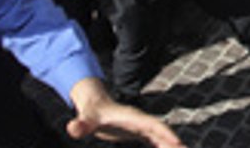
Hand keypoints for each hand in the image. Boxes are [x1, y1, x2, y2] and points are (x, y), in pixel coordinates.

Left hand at [67, 79, 185, 147]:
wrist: (94, 105)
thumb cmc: (91, 112)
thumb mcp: (85, 120)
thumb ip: (80, 125)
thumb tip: (72, 128)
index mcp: (132, 118)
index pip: (152, 125)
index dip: (165, 133)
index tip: (177, 142)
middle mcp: (140, 121)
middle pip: (162, 131)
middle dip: (174, 142)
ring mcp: (141, 127)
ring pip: (161, 137)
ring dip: (171, 145)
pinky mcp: (139, 132)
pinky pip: (155, 141)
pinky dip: (163, 147)